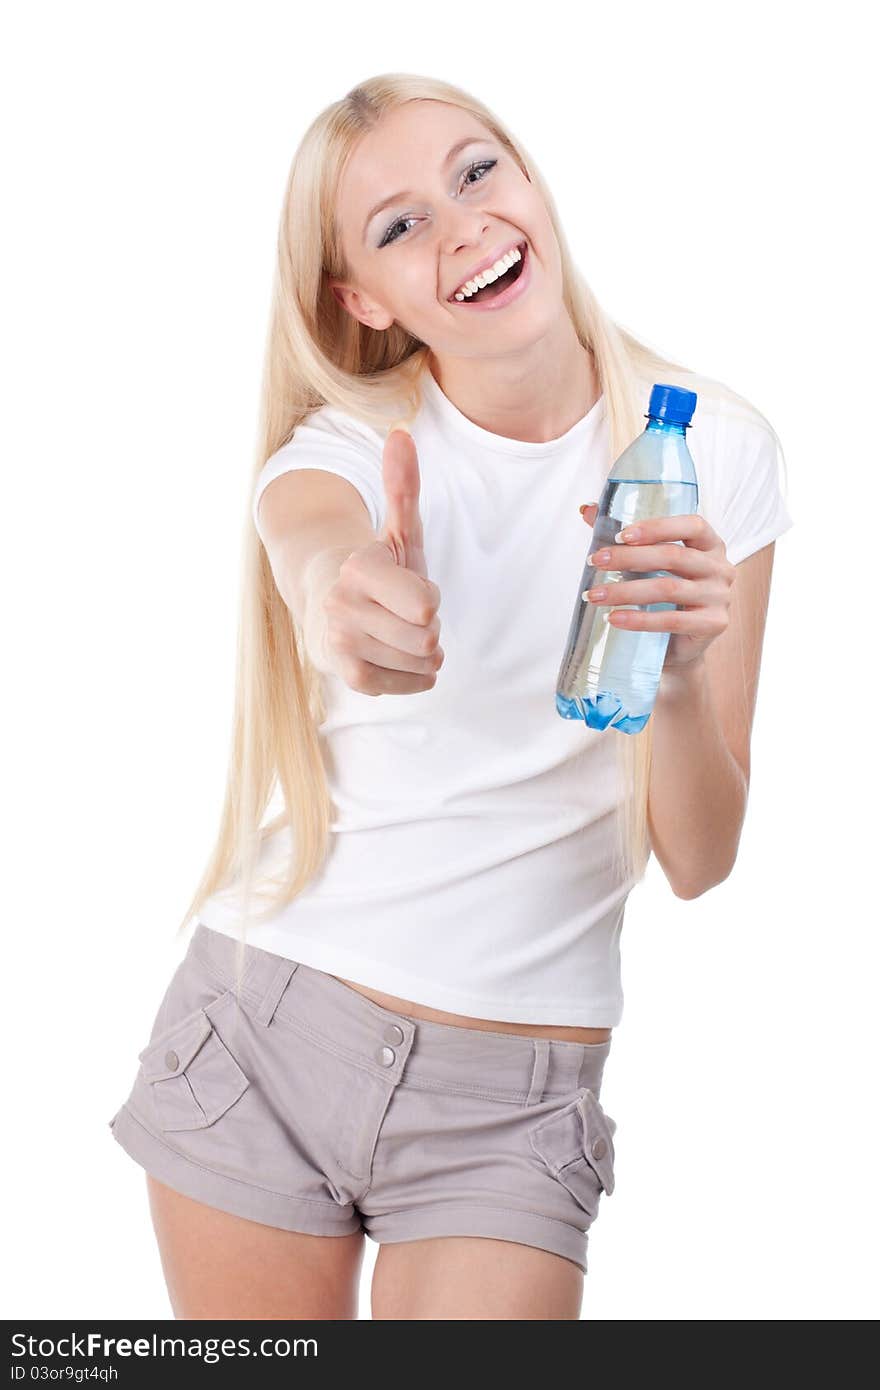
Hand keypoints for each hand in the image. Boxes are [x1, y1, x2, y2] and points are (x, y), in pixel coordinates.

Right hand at [320, 428, 443, 694]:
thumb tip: (402, 434)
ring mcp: (343, 645)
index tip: (406, 588)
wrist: (329, 608)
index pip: (425, 605)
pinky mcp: (351, 678)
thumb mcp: (396, 529)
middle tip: (401, 615)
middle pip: (428, 638)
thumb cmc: (376, 570)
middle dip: (427, 627)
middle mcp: (342, 607)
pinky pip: (415, 684)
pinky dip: (414, 675)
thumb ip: (402, 484)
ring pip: (425, 662)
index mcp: (359, 568)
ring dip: (421, 651)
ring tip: (395, 633)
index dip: (427, 598)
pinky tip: (391, 656)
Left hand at [578, 502, 735, 669]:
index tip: (621, 535)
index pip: (692, 525)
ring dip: (625, 591)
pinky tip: (613, 618)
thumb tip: (587, 509)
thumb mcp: (648, 563)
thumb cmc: (663, 596)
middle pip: (673, 556)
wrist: (679, 644)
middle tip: (594, 561)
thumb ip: (625, 536)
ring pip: (668, 589)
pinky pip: (671, 620)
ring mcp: (720, 597)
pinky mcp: (713, 624)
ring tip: (594, 595)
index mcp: (709, 544)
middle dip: (629, 558)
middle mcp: (720, 567)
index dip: (657, 528)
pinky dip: (639, 620)